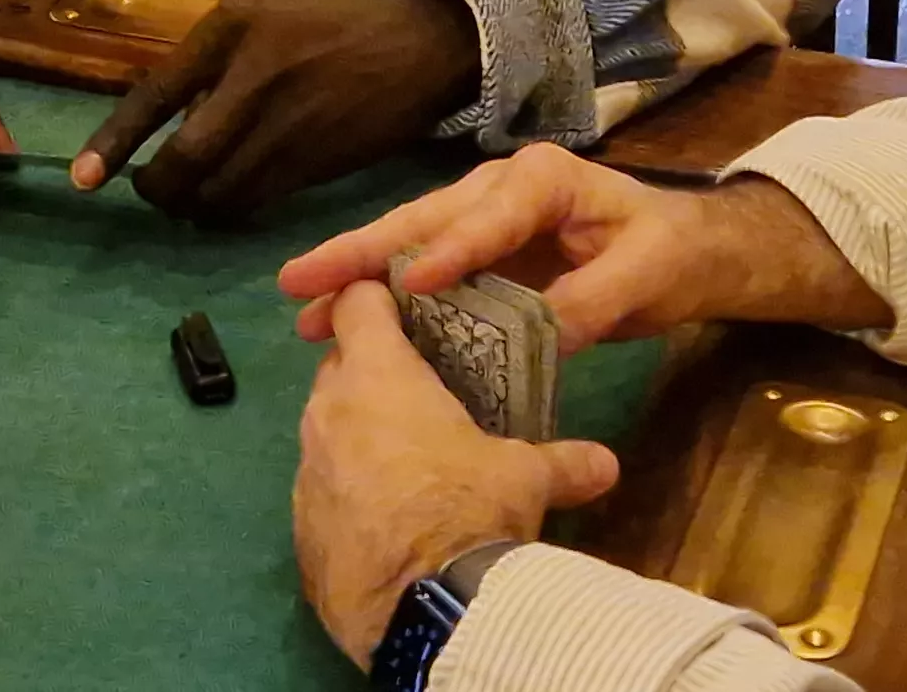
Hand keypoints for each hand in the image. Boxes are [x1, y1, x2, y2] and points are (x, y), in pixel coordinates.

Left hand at [71, 0, 481, 225]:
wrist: (417, 42)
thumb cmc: (329, 26)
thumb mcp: (262, 18)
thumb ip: (214, 65)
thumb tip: (171, 125)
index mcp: (230, 31)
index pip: (154, 95)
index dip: (113, 142)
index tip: (83, 179)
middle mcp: (253, 79)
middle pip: (185, 159)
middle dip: (157, 189)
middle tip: (150, 192)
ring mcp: (287, 126)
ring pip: (218, 190)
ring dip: (192, 205)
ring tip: (188, 199)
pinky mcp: (316, 164)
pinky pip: (255, 202)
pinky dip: (230, 210)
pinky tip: (228, 201)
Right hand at [280, 147, 887, 348]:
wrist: (684, 252)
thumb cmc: (667, 254)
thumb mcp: (642, 277)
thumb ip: (590, 301)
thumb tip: (538, 334)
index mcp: (541, 180)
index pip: (488, 216)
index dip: (451, 250)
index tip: (414, 282)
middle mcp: (499, 188)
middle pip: (423, 220)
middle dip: (362, 253)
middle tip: (301, 281)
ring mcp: (482, 218)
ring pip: (410, 242)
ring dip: (357, 274)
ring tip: (303, 307)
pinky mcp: (477, 252)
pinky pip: (423, 269)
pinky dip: (382, 292)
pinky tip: (343, 318)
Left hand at [293, 282, 619, 666]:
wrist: (418, 609)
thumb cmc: (468, 510)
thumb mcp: (527, 479)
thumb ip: (565, 462)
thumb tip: (606, 463)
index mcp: (378, 375)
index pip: (356, 302)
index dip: (375, 298)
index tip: (400, 307)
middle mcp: (328, 410)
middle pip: (340, 364)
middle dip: (372, 369)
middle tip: (421, 392)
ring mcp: (306, 468)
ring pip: (326, 428)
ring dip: (358, 433)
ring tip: (409, 461)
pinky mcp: (300, 524)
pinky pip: (323, 488)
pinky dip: (349, 492)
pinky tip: (387, 519)